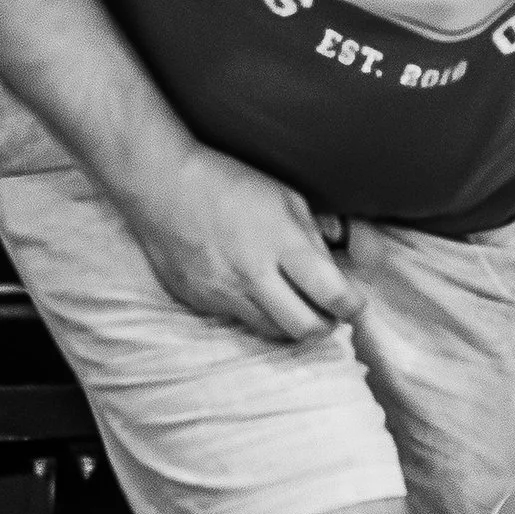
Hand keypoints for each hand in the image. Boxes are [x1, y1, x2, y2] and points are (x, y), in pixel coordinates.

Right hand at [124, 140, 365, 345]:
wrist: (159, 183)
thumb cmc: (228, 182)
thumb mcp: (285, 196)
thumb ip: (315, 236)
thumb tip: (340, 268)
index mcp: (279, 242)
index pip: (330, 293)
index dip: (351, 305)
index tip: (355, 303)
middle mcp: (252, 274)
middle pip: (304, 328)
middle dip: (325, 326)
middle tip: (329, 313)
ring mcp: (222, 292)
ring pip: (272, 331)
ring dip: (290, 322)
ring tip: (294, 301)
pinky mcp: (199, 301)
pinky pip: (238, 319)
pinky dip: (254, 310)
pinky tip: (251, 287)